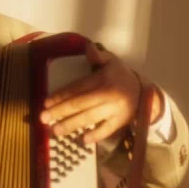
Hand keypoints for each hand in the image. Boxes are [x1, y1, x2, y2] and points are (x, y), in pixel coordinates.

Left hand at [39, 42, 161, 143]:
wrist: (144, 92)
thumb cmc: (121, 76)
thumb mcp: (112, 61)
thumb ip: (98, 55)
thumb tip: (87, 48)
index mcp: (102, 79)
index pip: (78, 88)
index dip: (61, 96)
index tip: (45, 103)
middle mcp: (107, 95)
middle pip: (80, 104)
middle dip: (60, 111)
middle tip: (43, 119)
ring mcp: (115, 110)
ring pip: (90, 118)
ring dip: (72, 125)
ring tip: (56, 130)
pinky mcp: (120, 121)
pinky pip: (107, 130)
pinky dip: (96, 135)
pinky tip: (82, 140)